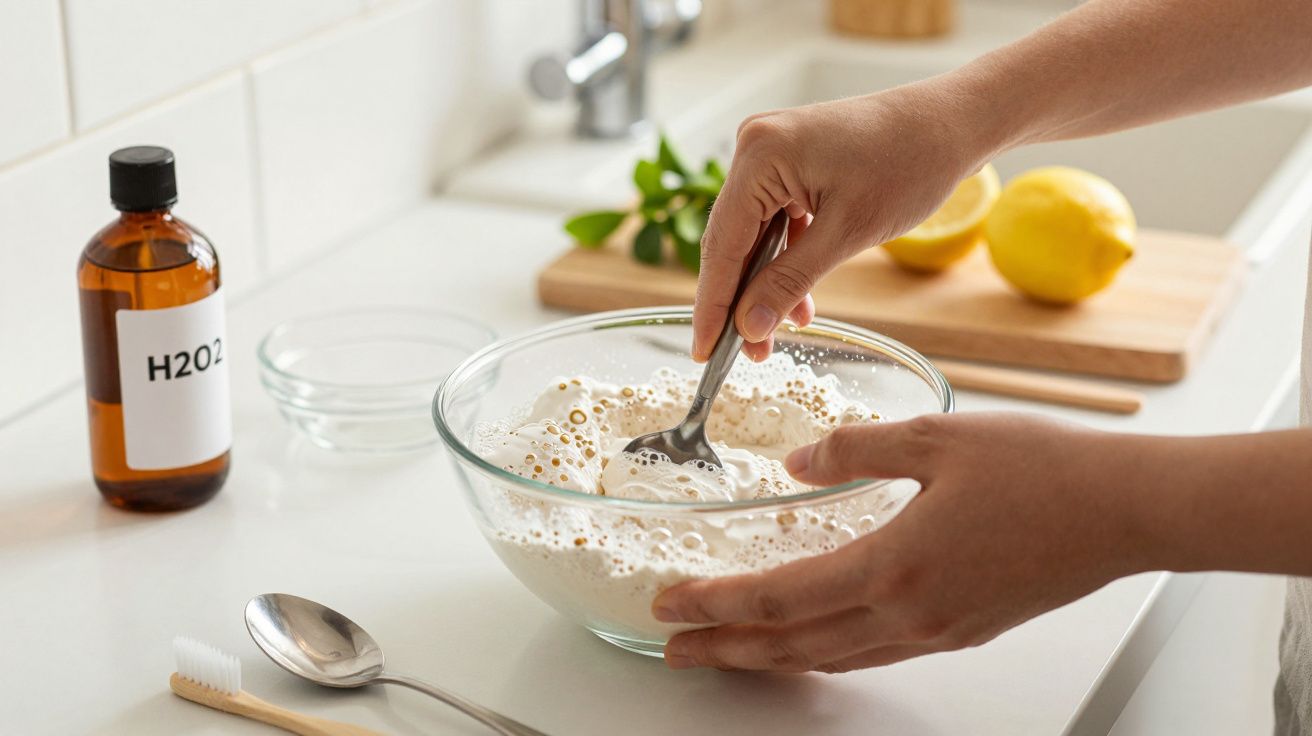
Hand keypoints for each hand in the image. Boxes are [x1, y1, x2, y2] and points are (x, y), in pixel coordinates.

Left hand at [651, 413, 1152, 672]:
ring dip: (771, 658)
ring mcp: (937, 632)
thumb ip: (853, 451)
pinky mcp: (961, 630)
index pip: (779, 599)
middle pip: (794, 646)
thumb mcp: (935, 437)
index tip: (670, 604)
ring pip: (833, 658)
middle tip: (674, 648)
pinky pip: (874, 653)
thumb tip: (797, 464)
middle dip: (727, 650)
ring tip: (728, 652)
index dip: (716, 604)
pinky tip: (815, 641)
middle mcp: (909, 615)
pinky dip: (826, 652)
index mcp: (894, 567)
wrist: (1126, 512)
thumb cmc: (1042, 469)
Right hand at [694, 82, 995, 361]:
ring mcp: (771, 153)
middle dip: (740, 300)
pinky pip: (774, 221)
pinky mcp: (790, 163)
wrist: (951, 123)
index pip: (721, 244)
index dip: (712, 304)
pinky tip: (798, 301)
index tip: (704, 352)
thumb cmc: (910, 164)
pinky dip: (784, 260)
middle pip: (731, 240)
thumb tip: (748, 327)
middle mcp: (755, 147)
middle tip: (745, 353)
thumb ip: (790, 282)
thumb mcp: (847, 233)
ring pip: (753, 235)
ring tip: (774, 335)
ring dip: (764, 285)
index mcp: (760, 155)